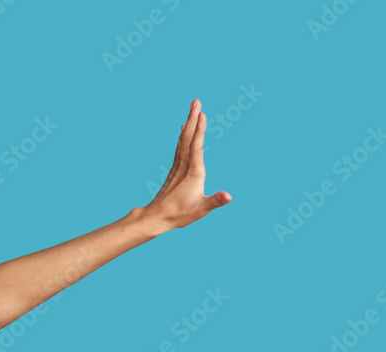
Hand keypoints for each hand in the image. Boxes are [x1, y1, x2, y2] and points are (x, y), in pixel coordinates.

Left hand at [142, 98, 232, 231]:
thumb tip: (228, 196)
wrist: (156, 217)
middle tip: (196, 100)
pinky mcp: (174, 170)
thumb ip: (216, 201)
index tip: (202, 113)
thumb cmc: (179, 214)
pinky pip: (179, 148)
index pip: (196, 147)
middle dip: (192, 119)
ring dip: (187, 124)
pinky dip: (182, 136)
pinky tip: (182, 129)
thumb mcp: (201, 209)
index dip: (199, 130)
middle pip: (187, 138)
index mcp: (194, 173)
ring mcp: (177, 167)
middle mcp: (184, 166)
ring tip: (192, 109)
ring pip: (182, 141)